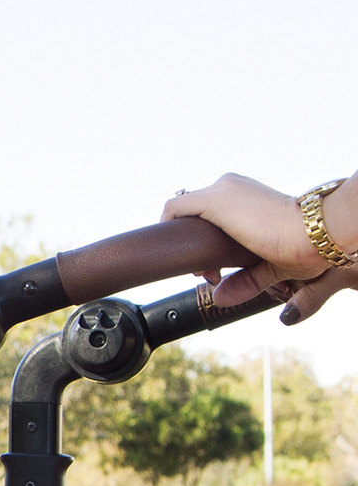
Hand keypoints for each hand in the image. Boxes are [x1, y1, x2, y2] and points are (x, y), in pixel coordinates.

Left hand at [164, 171, 357, 319]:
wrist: (317, 233)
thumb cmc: (304, 246)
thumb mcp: (269, 264)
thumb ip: (245, 280)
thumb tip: (221, 298)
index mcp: (245, 197)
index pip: (209, 216)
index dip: (205, 247)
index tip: (216, 272)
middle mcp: (232, 187)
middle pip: (193, 218)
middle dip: (196, 251)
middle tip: (210, 275)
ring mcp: (223, 189)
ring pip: (183, 215)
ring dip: (188, 247)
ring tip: (207, 272)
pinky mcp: (216, 198)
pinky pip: (174, 208)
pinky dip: (169, 230)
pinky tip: (183, 256)